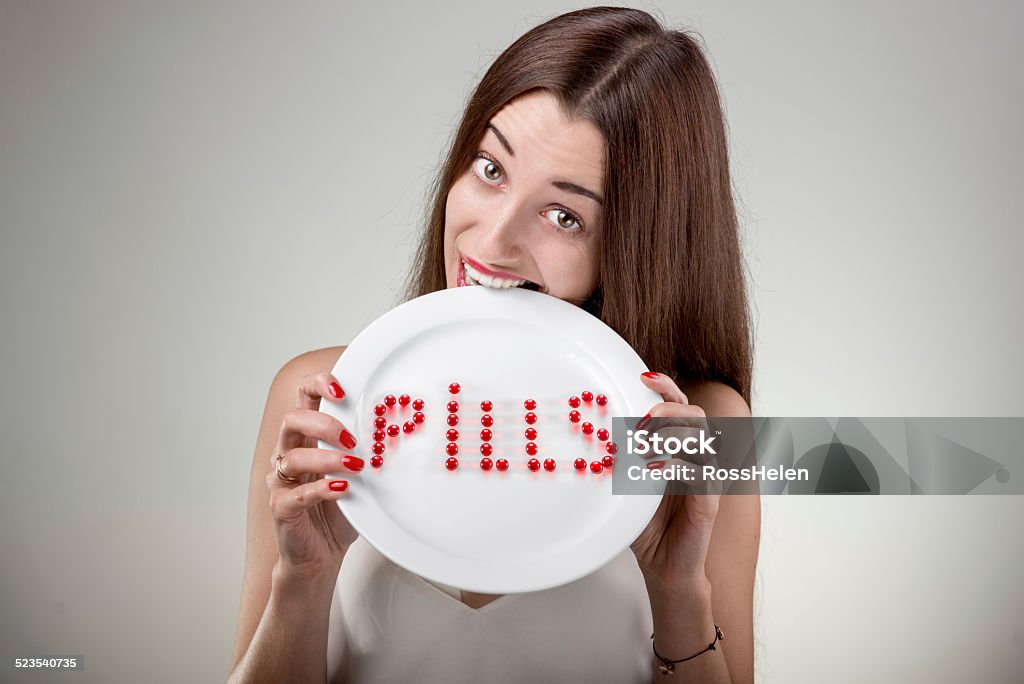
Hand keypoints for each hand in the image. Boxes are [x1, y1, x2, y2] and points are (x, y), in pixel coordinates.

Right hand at [266, 371, 361, 580]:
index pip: (304, 398)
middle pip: (292, 420)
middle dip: (324, 424)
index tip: (342, 391)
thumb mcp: (359, 474)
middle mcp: (289, 454)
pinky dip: (321, 488)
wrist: (320, 555)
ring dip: (327, 458)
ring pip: (292, 456)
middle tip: (352, 439)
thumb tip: (401, 430)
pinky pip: (296, 493)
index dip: (318, 385)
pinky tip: (342, 489)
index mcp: (307, 439)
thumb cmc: (338, 511)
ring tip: (355, 467)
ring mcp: (282, 481)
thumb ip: (368, 451)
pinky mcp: (282, 507)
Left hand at [629, 372, 721, 594]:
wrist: (665, 568)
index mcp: (679, 447)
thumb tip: (583, 434)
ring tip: (642, 443)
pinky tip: (649, 469)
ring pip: (701, 437)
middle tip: (642, 417)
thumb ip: (615, 461)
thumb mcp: (624, 486)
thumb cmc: (646, 526)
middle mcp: (697, 457)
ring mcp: (707, 476)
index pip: (679, 405)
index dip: (666, 386)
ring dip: (670, 433)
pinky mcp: (710, 499)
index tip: (642, 375)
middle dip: (668, 407)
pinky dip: (674, 464)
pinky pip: (700, 470)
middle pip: (695, 414)